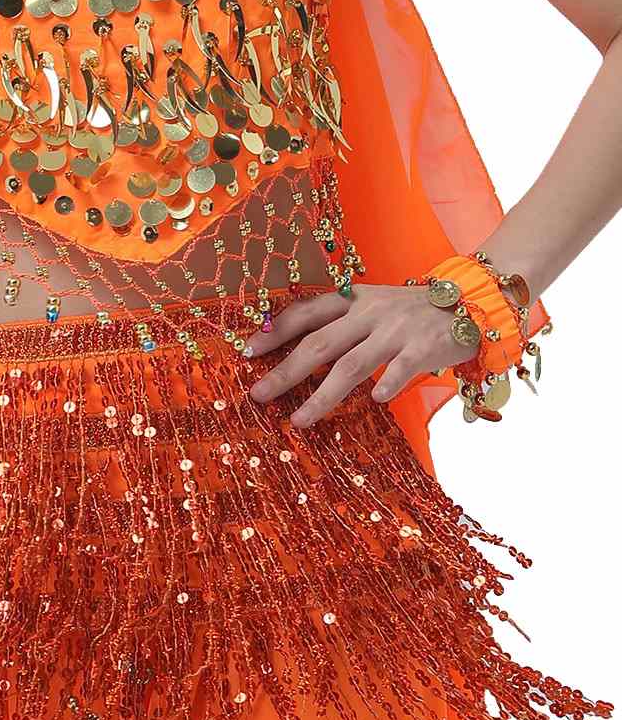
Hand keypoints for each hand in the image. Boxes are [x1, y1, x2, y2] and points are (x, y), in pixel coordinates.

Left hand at [245, 284, 476, 426]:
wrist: (472, 299)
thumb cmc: (412, 312)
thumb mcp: (372, 306)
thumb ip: (340, 325)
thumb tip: (297, 355)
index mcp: (352, 300)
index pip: (305, 313)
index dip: (274, 332)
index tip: (246, 353)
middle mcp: (369, 312)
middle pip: (319, 344)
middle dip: (285, 372)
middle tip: (258, 395)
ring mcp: (396, 330)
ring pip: (351, 365)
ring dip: (322, 396)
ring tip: (299, 420)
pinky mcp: (424, 346)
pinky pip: (402, 368)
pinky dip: (388, 383)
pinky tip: (375, 401)